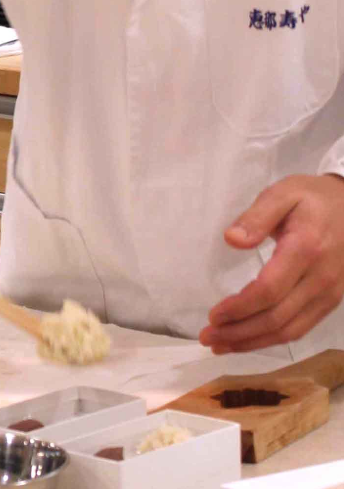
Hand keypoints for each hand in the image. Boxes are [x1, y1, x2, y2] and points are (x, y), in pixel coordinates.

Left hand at [200, 174, 343, 353]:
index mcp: (306, 250)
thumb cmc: (311, 197)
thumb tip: (231, 239)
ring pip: (290, 330)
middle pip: (277, 318)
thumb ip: (256, 216)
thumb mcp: (282, 193)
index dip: (240, 308)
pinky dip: (273, 339)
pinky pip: (302, 327)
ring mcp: (330, 293)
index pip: (269, 290)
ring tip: (221, 345)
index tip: (213, 316)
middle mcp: (321, 278)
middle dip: (239, 333)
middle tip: (207, 338)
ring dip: (253, 341)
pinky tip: (250, 339)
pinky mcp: (331, 300)